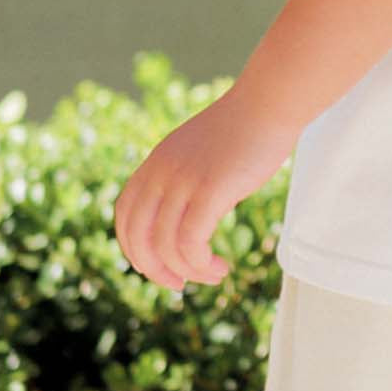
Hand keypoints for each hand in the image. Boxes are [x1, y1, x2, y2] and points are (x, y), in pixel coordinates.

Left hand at [113, 87, 297, 291]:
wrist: (266, 106)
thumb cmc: (242, 134)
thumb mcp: (199, 157)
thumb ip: (184, 180)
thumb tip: (186, 211)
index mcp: (155, 165)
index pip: (125, 216)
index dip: (135, 250)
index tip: (159, 268)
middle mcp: (161, 173)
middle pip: (138, 236)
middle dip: (155, 270)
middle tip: (180, 285)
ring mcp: (184, 181)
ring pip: (166, 245)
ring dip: (189, 271)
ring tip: (214, 275)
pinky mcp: (209, 190)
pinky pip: (191, 241)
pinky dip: (201, 264)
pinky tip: (222, 267)